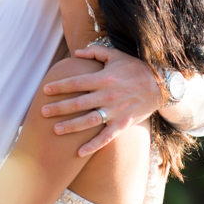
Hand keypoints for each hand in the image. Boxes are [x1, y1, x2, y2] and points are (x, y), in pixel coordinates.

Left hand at [41, 44, 162, 155]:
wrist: (161, 85)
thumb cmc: (135, 68)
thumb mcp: (116, 55)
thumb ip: (95, 52)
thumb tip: (76, 52)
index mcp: (104, 78)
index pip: (76, 83)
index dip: (60, 86)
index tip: (45, 90)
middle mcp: (108, 95)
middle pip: (78, 103)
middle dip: (59, 108)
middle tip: (42, 112)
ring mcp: (115, 111)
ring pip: (89, 121)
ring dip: (71, 127)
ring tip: (55, 130)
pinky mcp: (123, 124)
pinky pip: (106, 137)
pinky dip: (93, 145)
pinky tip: (78, 152)